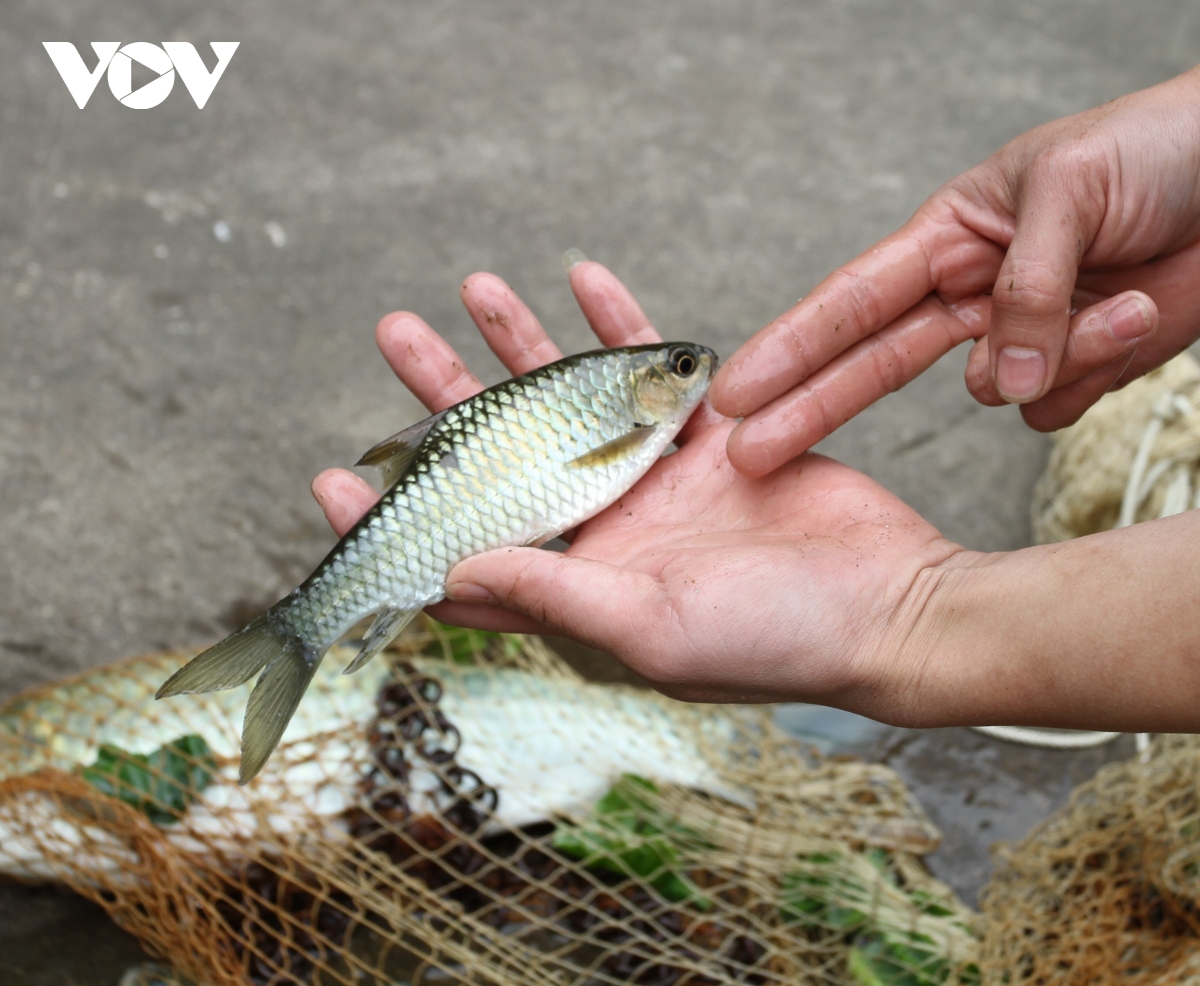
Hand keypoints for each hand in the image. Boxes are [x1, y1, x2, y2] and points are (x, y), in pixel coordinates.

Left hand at [310, 261, 963, 719]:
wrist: (888, 605)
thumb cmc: (775, 643)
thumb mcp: (651, 631)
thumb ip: (553, 593)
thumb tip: (453, 568)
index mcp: (576, 583)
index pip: (462, 548)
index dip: (395, 517)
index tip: (333, 477)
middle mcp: (601, 528)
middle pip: (502, 452)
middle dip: (444, 396)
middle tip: (395, 334)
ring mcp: (650, 476)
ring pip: (568, 396)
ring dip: (521, 342)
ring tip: (471, 287)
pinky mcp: (706, 436)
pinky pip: (649, 368)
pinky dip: (618, 321)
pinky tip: (581, 279)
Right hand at [712, 66, 1199, 476]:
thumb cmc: (1155, 149)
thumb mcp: (1069, 192)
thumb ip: (1023, 292)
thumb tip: (996, 383)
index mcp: (950, 235)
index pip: (852, 299)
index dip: (789, 347)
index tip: (735, 391)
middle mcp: (972, 293)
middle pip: (873, 366)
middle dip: (811, 408)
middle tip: (751, 455)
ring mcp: (1022, 338)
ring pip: (992, 393)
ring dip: (1057, 356)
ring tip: (1122, 299)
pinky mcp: (1075, 371)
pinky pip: (1056, 407)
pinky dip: (1098, 373)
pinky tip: (1136, 316)